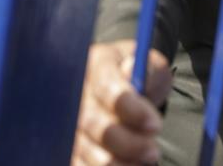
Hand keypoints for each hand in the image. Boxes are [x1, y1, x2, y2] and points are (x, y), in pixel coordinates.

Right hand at [72, 40, 171, 165]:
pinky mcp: (69, 146)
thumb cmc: (139, 77)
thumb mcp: (150, 67)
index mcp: (96, 65)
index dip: (129, 108)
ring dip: (118, 162)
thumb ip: (147, 68)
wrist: (127, 92)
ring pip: (85, 149)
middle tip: (152, 151)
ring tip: (144, 161)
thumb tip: (131, 69)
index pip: (106, 86)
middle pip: (93, 123)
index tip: (154, 125)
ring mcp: (68, 121)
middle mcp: (76, 92)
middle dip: (127, 142)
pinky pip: (79, 163)